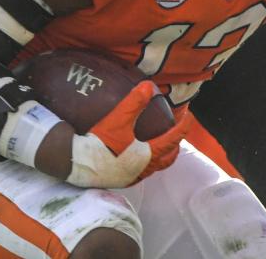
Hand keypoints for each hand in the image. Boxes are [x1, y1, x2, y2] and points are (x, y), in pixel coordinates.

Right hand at [67, 82, 191, 187]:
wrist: (76, 163)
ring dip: (159, 156)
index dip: (182, 128)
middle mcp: (142, 170)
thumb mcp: (118, 119)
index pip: (171, 140)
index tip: (189, 118)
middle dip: (174, 147)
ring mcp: (131, 178)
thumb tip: (148, 85)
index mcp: (147, 156)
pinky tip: (133, 154)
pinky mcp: (118, 181)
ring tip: (157, 144)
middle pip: (166, 160)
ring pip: (153, 168)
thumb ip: (134, 102)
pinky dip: (144, 162)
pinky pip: (138, 172)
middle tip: (176, 135)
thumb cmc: (99, 142)